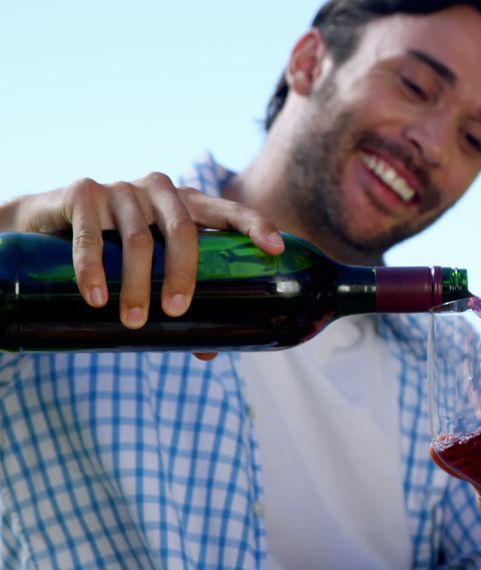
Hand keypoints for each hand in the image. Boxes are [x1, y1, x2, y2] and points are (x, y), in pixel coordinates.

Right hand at [4, 173, 282, 328]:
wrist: (48, 223)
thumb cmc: (116, 249)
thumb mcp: (151, 267)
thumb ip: (178, 298)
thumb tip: (207, 352)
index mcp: (188, 204)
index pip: (229, 211)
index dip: (255, 225)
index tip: (275, 249)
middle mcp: (159, 190)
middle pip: (183, 230)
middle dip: (183, 275)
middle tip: (177, 312)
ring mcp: (121, 188)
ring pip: (137, 238)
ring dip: (137, 284)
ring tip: (133, 322)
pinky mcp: (83, 192)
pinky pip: (91, 236)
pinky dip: (93, 271)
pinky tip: (97, 298)